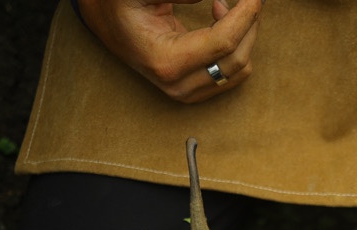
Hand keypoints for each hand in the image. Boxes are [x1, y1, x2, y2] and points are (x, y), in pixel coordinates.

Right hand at [75, 0, 262, 102]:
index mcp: (166, 62)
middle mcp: (179, 85)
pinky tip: (220, 23)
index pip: (223, 43)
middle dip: (249, 25)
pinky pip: (232, 74)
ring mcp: (188, 93)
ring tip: (223, 7)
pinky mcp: (195, 91)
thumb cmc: (122, 2)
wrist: (108, 21)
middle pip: (237, 59)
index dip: (245, 16)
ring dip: (243, 36)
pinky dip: (237, 47)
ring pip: (239, 70)